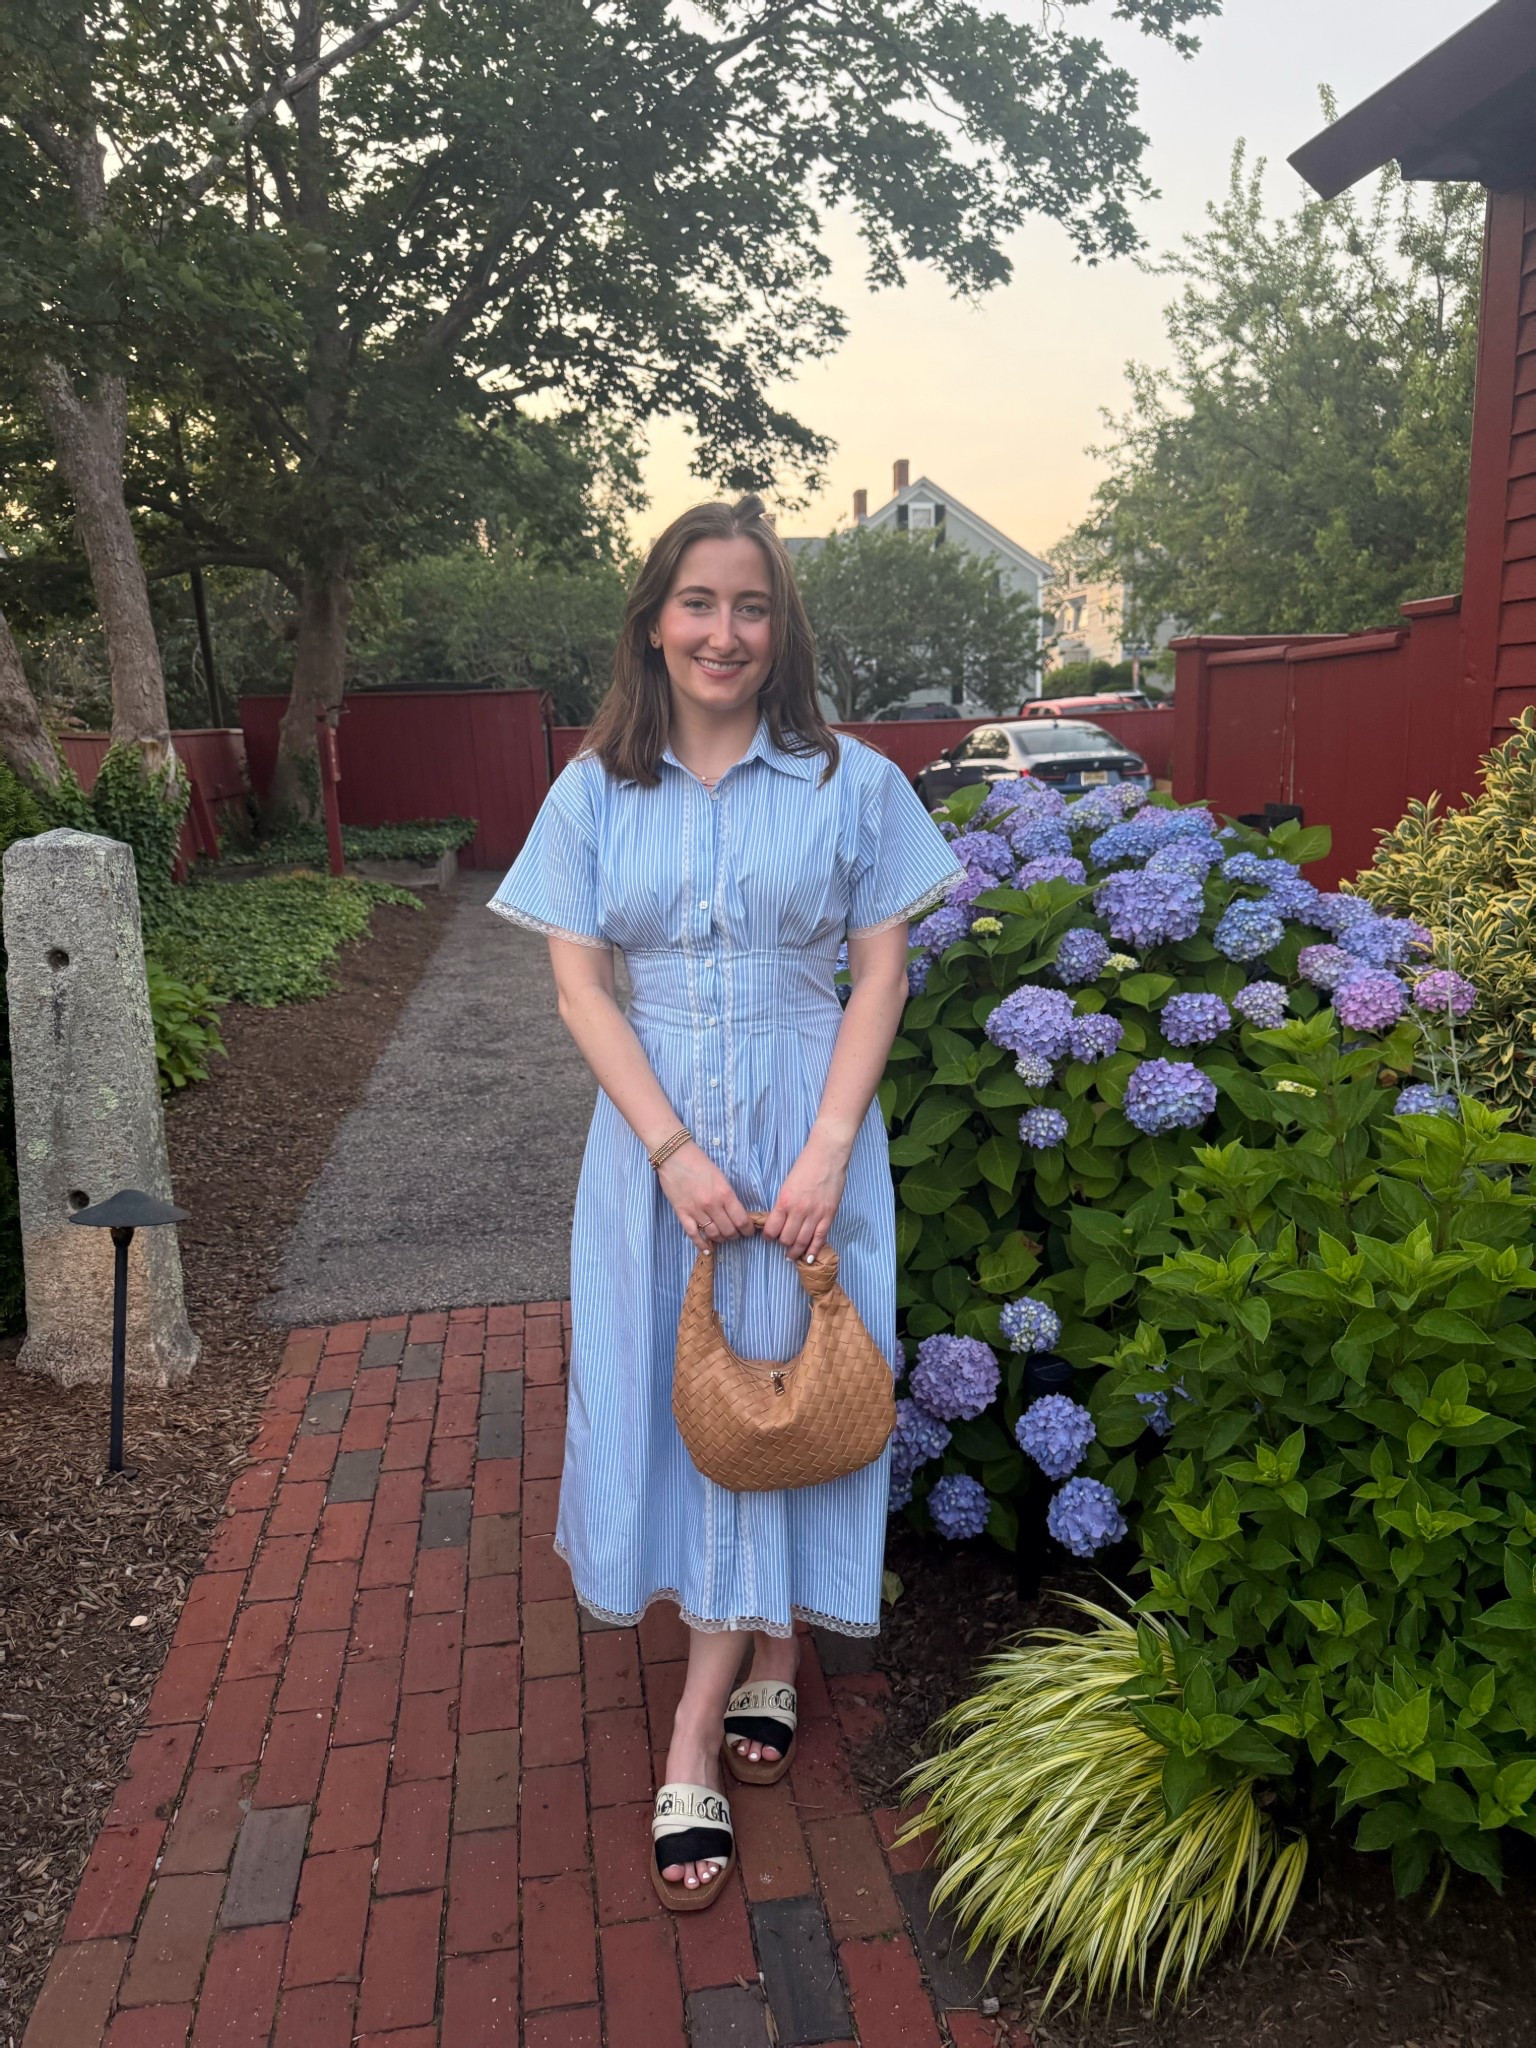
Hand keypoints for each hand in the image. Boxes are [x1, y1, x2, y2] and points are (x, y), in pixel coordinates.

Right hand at [657, 1141, 754, 1250]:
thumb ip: (728, 1196)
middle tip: (737, 1234)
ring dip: (722, 1239)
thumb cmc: (699, 1162)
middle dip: (735, 1235)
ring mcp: (696, 1210)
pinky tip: (707, 1249)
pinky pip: (694, 1234)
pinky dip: (701, 1244)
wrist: (674, 1155)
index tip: (749, 1231)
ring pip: (714, 1234)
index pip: (741, 1220)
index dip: (748, 1229)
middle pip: (729, 1230)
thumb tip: (736, 1213)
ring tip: (724, 1237)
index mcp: (725, 1193)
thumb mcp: (721, 1177)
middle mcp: (712, 1204)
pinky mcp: (682, 1213)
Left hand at [760, 1126, 848, 1263]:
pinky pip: (820, 1238)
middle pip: (786, 1239)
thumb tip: (779, 1221)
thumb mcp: (787, 1184)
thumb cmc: (805, 1165)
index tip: (769, 1238)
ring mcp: (815, 1214)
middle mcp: (798, 1210)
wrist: (827, 1155)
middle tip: (782, 1245)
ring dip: (796, 1251)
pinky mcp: (829, 1215)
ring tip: (792, 1255)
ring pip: (802, 1242)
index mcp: (784, 1201)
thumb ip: (783, 1204)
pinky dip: (813, 1250)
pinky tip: (809, 1257)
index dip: (768, 1237)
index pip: (772, 1229)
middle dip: (782, 1244)